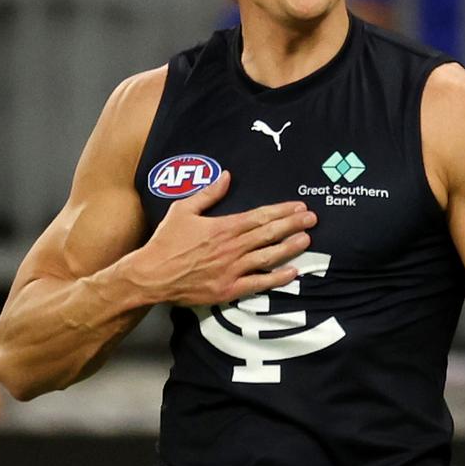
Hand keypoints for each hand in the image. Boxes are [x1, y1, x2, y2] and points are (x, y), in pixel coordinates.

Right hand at [125, 171, 315, 306]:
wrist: (151, 275)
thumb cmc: (166, 241)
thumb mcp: (182, 210)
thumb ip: (208, 194)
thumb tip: (227, 176)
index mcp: (222, 227)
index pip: (259, 216)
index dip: (281, 211)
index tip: (299, 206)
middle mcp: (231, 248)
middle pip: (268, 234)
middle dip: (292, 225)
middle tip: (313, 219)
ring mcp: (231, 270)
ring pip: (268, 257)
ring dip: (289, 248)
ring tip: (307, 240)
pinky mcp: (228, 290)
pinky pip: (258, 284)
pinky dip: (276, 278)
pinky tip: (292, 272)